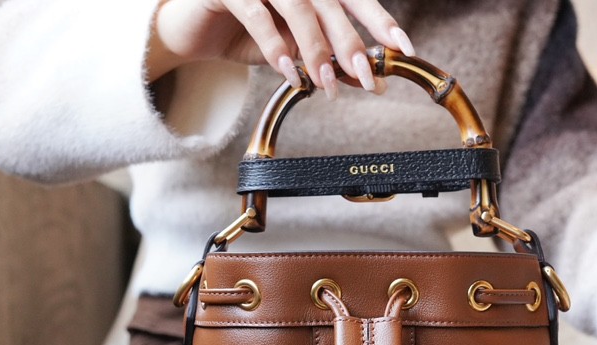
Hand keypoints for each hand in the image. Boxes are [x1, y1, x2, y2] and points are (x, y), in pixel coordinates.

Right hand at [147, 0, 414, 98]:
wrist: (195, 29)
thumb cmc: (250, 34)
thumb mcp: (297, 51)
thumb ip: (331, 60)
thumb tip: (373, 80)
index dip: (380, 20)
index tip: (402, 46)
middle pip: (331, 3)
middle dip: (350, 43)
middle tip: (367, 77)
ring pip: (298, 8)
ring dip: (315, 49)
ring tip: (326, 84)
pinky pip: (257, 16)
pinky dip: (275, 47)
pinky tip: (289, 73)